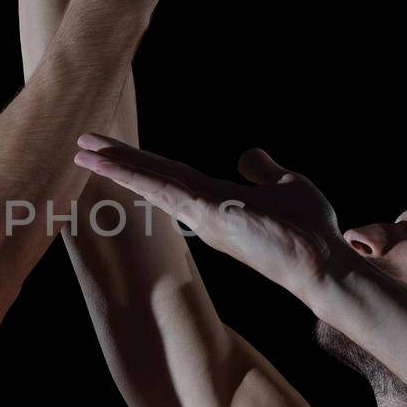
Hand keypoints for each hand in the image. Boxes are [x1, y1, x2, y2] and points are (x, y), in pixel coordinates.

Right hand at [72, 139, 352, 305]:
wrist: (324, 262)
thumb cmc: (309, 231)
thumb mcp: (287, 186)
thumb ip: (263, 170)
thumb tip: (248, 155)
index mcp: (215, 200)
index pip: (171, 174)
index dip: (142, 161)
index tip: (113, 148)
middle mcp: (201, 210)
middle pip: (153, 176)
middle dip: (117, 160)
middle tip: (81, 143)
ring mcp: (202, 214)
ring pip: (151, 182)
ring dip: (115, 166)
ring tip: (82, 151)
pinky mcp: (210, 216)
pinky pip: (166, 192)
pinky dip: (137, 177)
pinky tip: (113, 166)